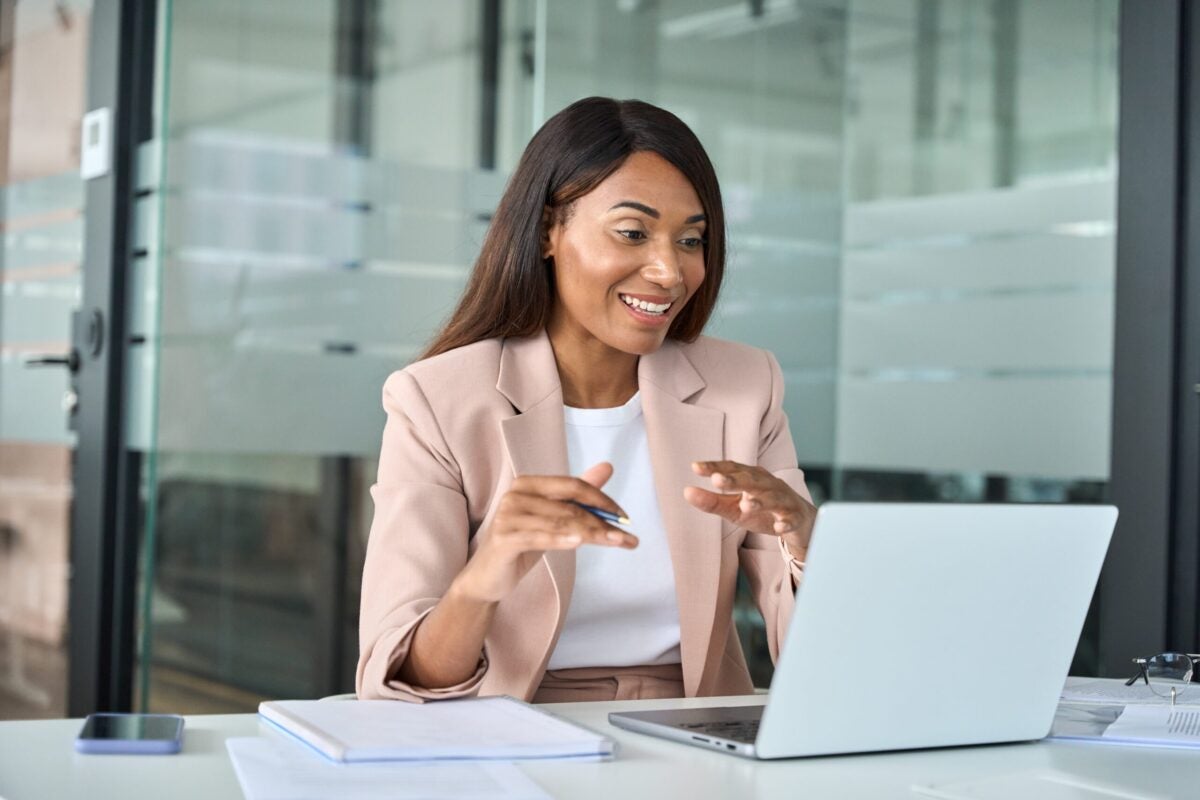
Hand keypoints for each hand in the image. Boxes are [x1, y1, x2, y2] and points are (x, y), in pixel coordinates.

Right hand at [454, 462, 637, 602]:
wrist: (487, 576)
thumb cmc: (522, 543)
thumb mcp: (553, 518)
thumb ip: (578, 494)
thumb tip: (607, 467)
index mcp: (528, 483)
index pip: (573, 486)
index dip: (602, 499)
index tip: (624, 517)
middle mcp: (516, 494)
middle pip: (570, 505)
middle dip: (603, 521)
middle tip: (627, 536)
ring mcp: (507, 515)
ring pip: (561, 522)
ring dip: (593, 534)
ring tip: (617, 542)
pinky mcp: (503, 538)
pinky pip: (540, 537)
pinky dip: (562, 539)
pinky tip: (581, 543)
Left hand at [683, 460, 815, 560]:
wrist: (799, 521)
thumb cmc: (762, 510)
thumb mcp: (733, 508)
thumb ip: (712, 501)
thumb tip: (686, 492)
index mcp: (750, 477)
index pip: (731, 469)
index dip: (715, 467)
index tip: (695, 467)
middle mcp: (767, 485)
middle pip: (751, 480)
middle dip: (736, 480)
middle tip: (717, 480)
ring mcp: (783, 500)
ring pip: (773, 498)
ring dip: (760, 501)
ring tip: (746, 505)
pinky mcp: (796, 517)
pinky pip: (792, 519)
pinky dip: (786, 523)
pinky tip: (779, 528)